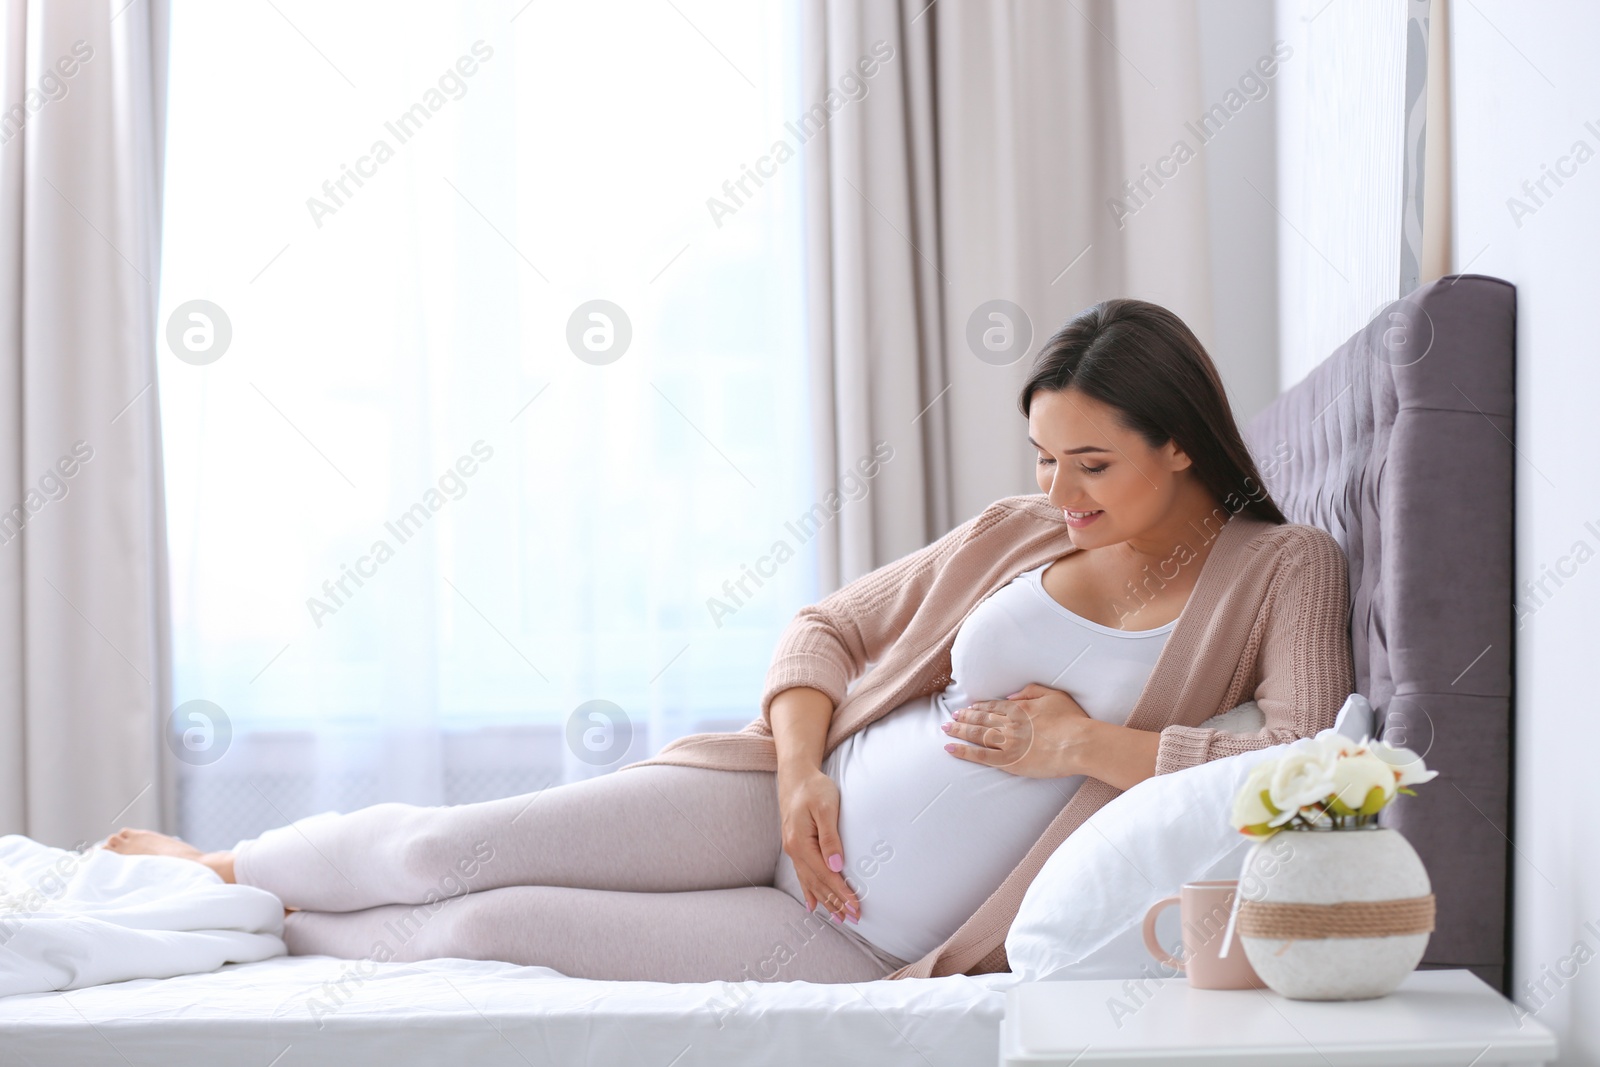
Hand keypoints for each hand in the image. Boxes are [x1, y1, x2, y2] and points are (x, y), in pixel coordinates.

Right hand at [776, 766, 859, 924]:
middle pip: (817, 883)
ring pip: (810, 883)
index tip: (855, 907)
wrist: (795, 775)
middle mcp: (794, 851)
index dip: (841, 893)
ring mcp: (793, 850)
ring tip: (839, 918)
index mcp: (801, 843)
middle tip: (853, 919)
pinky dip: (809, 892)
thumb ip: (830, 837)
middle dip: (836, 903)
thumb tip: (836, 866)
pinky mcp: (795, 847)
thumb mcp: (825, 807)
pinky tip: (813, 906)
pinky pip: (802, 875)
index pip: (825, 875)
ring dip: (825, 901)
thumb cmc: (813, 788)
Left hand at [942, 682, 1093, 777]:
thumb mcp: (1054, 696)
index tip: (968, 708)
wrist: (1079, 744)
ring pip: (976, 735)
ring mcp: (1007, 742)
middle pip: (980, 719)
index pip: (993, 707)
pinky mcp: (1009, 761)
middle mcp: (1009, 724)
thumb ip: (1030, 691)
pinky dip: (963, 751)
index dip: (978, 707)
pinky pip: (980, 756)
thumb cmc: (1072, 720)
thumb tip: (1010, 696)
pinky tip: (950, 748)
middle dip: (963, 718)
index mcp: (1020, 708)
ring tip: (946, 729)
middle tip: (951, 718)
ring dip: (959, 731)